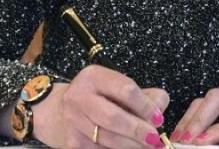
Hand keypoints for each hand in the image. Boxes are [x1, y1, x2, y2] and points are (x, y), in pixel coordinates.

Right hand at [32, 65, 169, 147]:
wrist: (58, 111)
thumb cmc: (97, 98)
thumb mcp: (116, 87)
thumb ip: (143, 95)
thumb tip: (160, 107)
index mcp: (94, 77)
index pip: (125, 90)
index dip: (146, 106)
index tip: (158, 118)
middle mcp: (79, 96)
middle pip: (114, 117)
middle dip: (138, 130)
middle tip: (155, 139)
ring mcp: (73, 121)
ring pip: (108, 139)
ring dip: (132, 146)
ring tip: (147, 147)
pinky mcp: (72, 143)